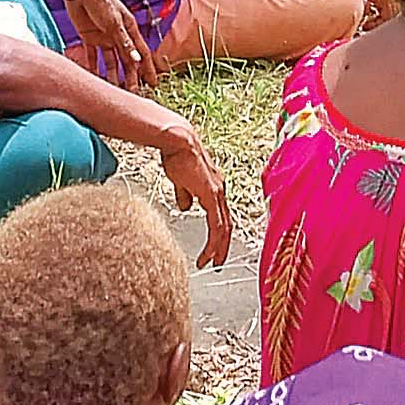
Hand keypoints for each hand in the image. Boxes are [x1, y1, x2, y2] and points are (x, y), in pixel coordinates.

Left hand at [52, 0, 152, 86]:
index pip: (142, 53)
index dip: (148, 69)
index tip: (153, 84)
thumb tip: (137, 60)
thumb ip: (124, 42)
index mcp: (130, 29)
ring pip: (111, 61)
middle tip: (132, 94)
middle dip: (131, 77)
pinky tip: (94, 79)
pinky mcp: (89, 37)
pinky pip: (93, 56)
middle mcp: (119, 35)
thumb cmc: (101, 0)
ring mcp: (104, 37)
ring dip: (113, 75)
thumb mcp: (114, 23)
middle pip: (127, 60)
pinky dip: (94, 67)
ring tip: (113, 91)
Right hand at [158, 127, 236, 265]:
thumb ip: (185, 194)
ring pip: (224, 229)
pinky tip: (207, 253)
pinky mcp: (211, 196)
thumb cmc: (177, 156)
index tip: (213, 249)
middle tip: (217, 263)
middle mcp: (220, 192)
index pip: (221, 217)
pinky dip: (213, 243)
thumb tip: (186, 207)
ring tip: (211, 263)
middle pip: (226, 225)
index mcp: (214, 188)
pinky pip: (217, 226)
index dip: (219, 234)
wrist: (178, 141)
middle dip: (222, 247)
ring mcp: (218, 194)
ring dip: (218, 249)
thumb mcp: (181, 180)